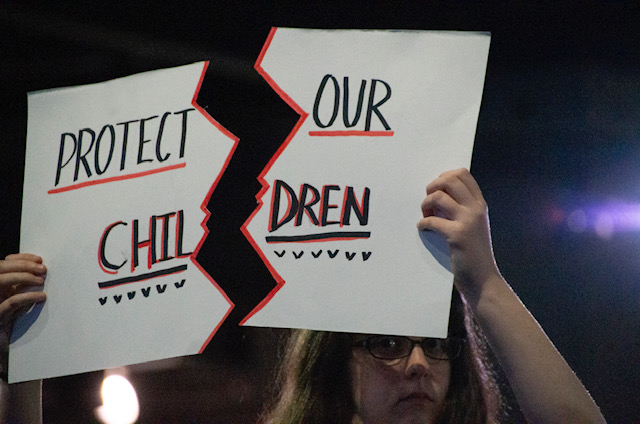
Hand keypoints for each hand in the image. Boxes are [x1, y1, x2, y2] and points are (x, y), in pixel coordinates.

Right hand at [0, 254, 46, 326]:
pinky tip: (42, 296)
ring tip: (41, 281)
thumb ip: (23, 284)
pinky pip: (11, 302)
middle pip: (1, 269)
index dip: (21, 258)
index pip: (4, 263)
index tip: (39, 259)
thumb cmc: (13, 317)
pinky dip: (28, 297)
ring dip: (23, 277)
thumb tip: (40, 269)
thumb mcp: (17, 297)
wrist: (5, 342)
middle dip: (23, 265)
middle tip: (43, 269)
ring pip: (1, 281)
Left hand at [417, 169, 500, 300]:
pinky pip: (432, 220)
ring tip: (426, 216)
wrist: (483, 279)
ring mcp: (468, 221)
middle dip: (433, 187)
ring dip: (425, 205)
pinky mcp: (457, 235)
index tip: (436, 190)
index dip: (444, 177)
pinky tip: (424, 230)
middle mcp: (476, 208)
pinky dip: (423, 224)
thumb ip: (463, 208)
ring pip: (438, 196)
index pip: (463, 174)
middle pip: (450, 179)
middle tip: (429, 203)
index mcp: (480, 204)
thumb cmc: (474, 253)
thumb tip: (439, 193)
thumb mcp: (474, 225)